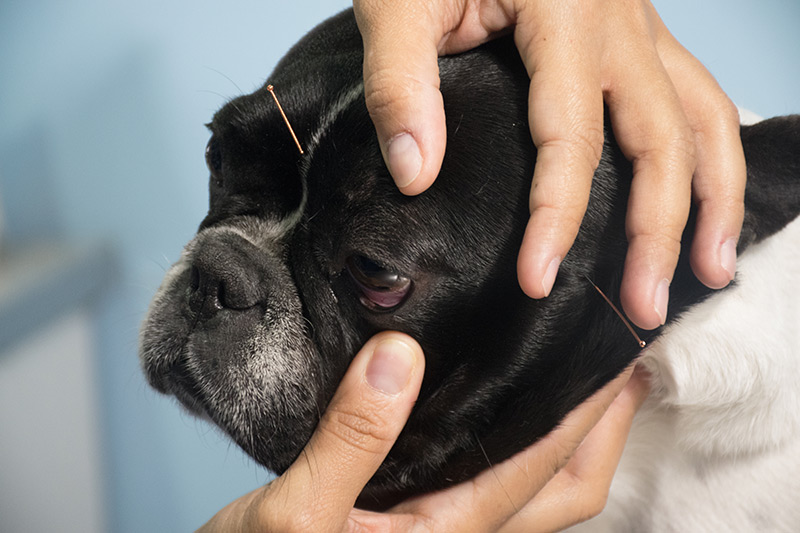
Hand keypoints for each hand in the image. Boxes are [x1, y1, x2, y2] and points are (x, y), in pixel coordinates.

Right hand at [197, 332, 649, 531]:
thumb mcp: (294, 515)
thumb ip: (350, 438)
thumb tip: (400, 356)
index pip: (543, 467)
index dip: (591, 414)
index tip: (618, 358)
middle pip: (564, 492)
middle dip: (606, 433)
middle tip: (626, 368)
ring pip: (534, 493)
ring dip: (569, 440)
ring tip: (581, 382)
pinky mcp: (415, 526)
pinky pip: (492, 484)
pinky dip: (519, 445)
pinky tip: (502, 408)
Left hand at [353, 0, 745, 329]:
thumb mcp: (397, 2)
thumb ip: (400, 82)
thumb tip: (415, 174)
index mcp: (566, 10)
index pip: (571, 135)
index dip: (558, 215)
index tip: (538, 280)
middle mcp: (621, 20)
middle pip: (662, 138)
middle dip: (658, 231)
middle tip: (645, 307)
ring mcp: (640, 26)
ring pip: (703, 117)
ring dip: (713, 198)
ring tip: (710, 269)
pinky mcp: (639, 35)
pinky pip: (695, 96)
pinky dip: (710, 152)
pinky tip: (707, 197)